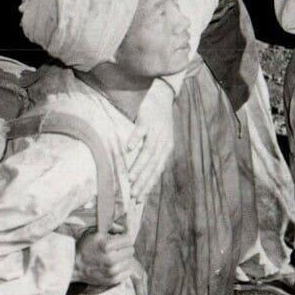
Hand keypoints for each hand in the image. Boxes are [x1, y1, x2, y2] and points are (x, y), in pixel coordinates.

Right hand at [72, 229, 137, 285]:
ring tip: (115, 258)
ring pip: (129, 261)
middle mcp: (110, 259)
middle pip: (130, 251)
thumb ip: (111, 229)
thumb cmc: (84, 248)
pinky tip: (116, 266)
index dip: (124, 238)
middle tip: (116, 249)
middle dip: (124, 248)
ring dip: (124, 259)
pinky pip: (127, 272)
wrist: (73, 266)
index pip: (128, 240)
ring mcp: (112, 271)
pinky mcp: (112, 280)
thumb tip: (124, 229)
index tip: (119, 240)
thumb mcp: (95, 233)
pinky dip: (124, 269)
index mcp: (106, 245)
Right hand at [128, 85, 174, 199]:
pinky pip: (141, 130)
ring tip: (130, 179)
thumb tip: (142, 175)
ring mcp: (156, 130)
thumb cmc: (158, 121)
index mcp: (166, 148)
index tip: (139, 199)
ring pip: (148, 151)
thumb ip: (152, 155)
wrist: (163, 95)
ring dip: (139, 166)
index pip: (157, 170)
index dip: (149, 185)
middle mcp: (163, 141)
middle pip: (153, 165)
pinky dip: (135, 139)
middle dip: (143, 181)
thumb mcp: (159, 139)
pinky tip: (128, 149)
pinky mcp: (148, 118)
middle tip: (133, 195)